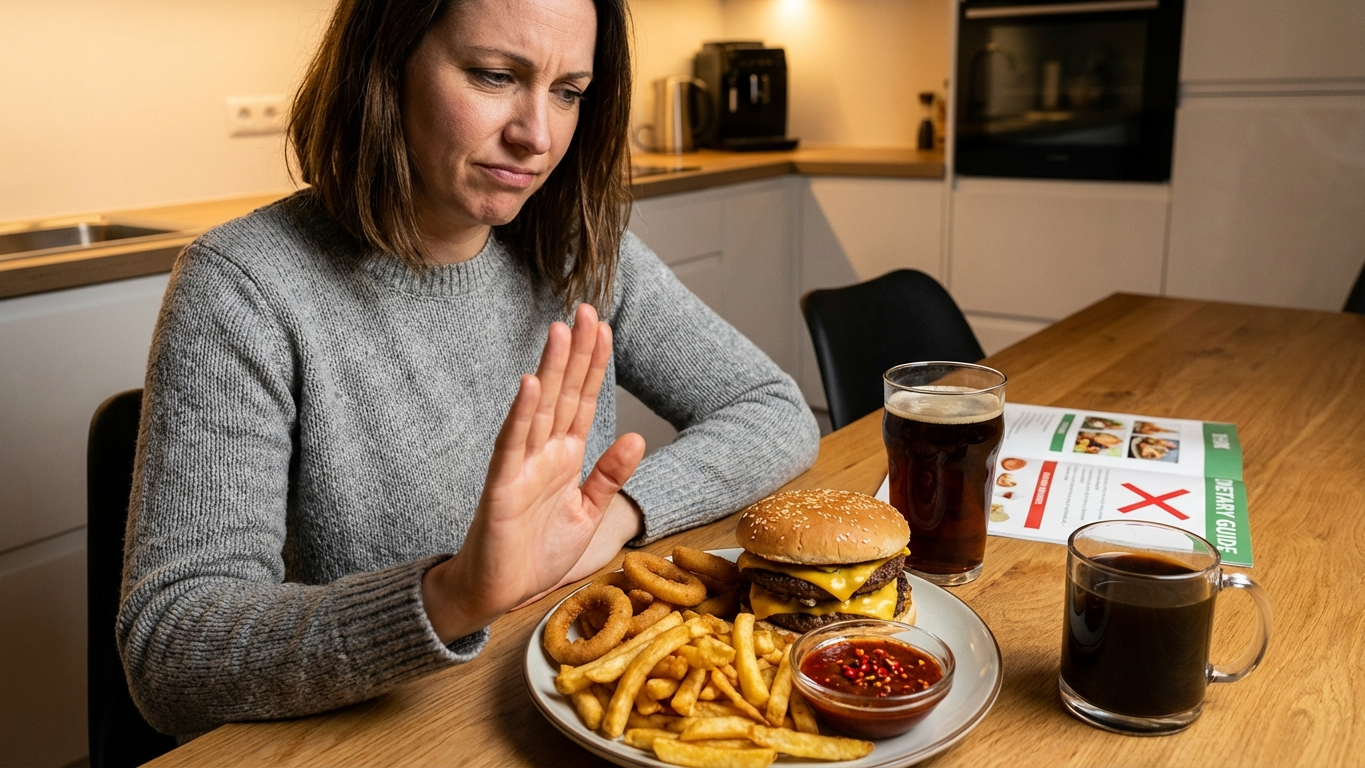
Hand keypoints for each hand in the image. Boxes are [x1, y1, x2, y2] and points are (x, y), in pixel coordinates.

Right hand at [421, 304, 645, 642]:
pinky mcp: (502, 488)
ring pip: (538, 409)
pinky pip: (512, 446)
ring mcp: (520, 467)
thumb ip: (609, 476)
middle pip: (563, 394)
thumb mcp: (588, 512)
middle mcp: (543, 454)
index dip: (594, 366)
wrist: (499, 592)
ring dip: (550, 370)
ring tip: (561, 331)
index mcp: (564, 458)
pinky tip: (529, 385)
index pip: (583, 401)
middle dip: (576, 353)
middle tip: (586, 310)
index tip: (605, 328)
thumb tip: (636, 436)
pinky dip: (520, 415)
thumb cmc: (537, 552)